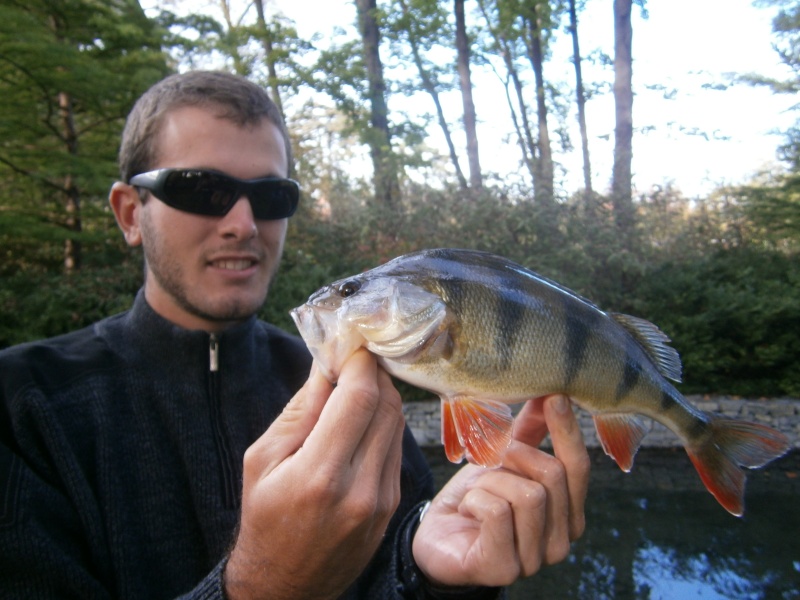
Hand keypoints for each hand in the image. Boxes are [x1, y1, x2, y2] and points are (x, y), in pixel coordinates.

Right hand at [224, 350, 405, 599]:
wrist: (284, 584)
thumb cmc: (264, 518)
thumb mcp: (263, 459)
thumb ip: (301, 410)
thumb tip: (327, 362)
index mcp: (320, 475)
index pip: (360, 398)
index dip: (361, 362)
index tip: (353, 344)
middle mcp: (360, 488)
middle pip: (387, 406)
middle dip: (374, 374)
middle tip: (356, 358)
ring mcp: (382, 500)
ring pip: (398, 425)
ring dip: (382, 396)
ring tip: (357, 385)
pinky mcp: (392, 506)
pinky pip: (396, 449)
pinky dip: (384, 425)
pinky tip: (362, 420)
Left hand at [412, 395, 589, 586]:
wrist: (436, 538)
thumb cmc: (475, 499)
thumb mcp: (503, 462)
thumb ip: (530, 434)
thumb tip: (549, 395)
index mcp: (568, 515)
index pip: (579, 468)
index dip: (568, 431)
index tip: (556, 397)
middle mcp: (560, 542)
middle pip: (552, 475)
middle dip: (513, 455)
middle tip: (487, 457)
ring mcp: (535, 561)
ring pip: (527, 494)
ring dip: (491, 480)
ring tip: (476, 491)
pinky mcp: (504, 569)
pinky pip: (497, 512)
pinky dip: (475, 500)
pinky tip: (467, 509)